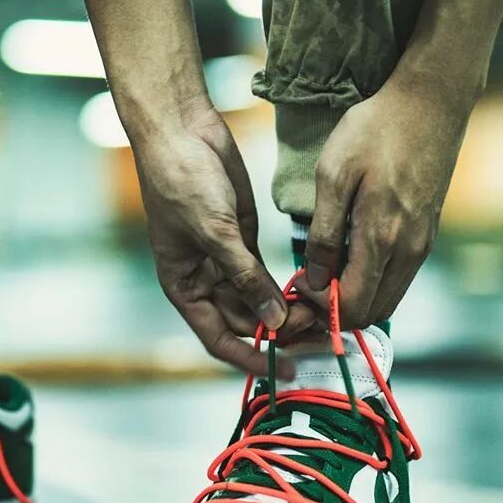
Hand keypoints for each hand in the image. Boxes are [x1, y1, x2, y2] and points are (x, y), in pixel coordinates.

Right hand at [131, 102, 313, 376]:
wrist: (181, 131)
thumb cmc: (181, 181)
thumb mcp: (215, 232)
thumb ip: (246, 278)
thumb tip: (274, 321)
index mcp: (184, 287)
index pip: (218, 338)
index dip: (251, 358)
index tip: (284, 371)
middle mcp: (204, 280)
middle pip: (244, 323)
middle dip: (278, 331)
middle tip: (318, 330)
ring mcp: (225, 260)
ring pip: (259, 301)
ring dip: (287, 310)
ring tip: (322, 313)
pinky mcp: (244, 239)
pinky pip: (267, 275)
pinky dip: (288, 286)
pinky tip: (312, 291)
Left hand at [304, 72, 475, 328]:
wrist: (431, 101)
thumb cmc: (376, 129)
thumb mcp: (334, 174)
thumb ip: (324, 233)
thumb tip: (316, 279)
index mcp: (382, 238)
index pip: (351, 307)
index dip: (319, 307)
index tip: (298, 283)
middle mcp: (409, 251)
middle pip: (371, 314)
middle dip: (335, 310)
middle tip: (308, 285)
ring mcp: (422, 245)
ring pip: (387, 300)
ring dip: (355, 298)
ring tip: (325, 271)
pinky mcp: (427, 235)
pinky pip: (398, 279)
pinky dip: (372, 282)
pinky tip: (349, 256)